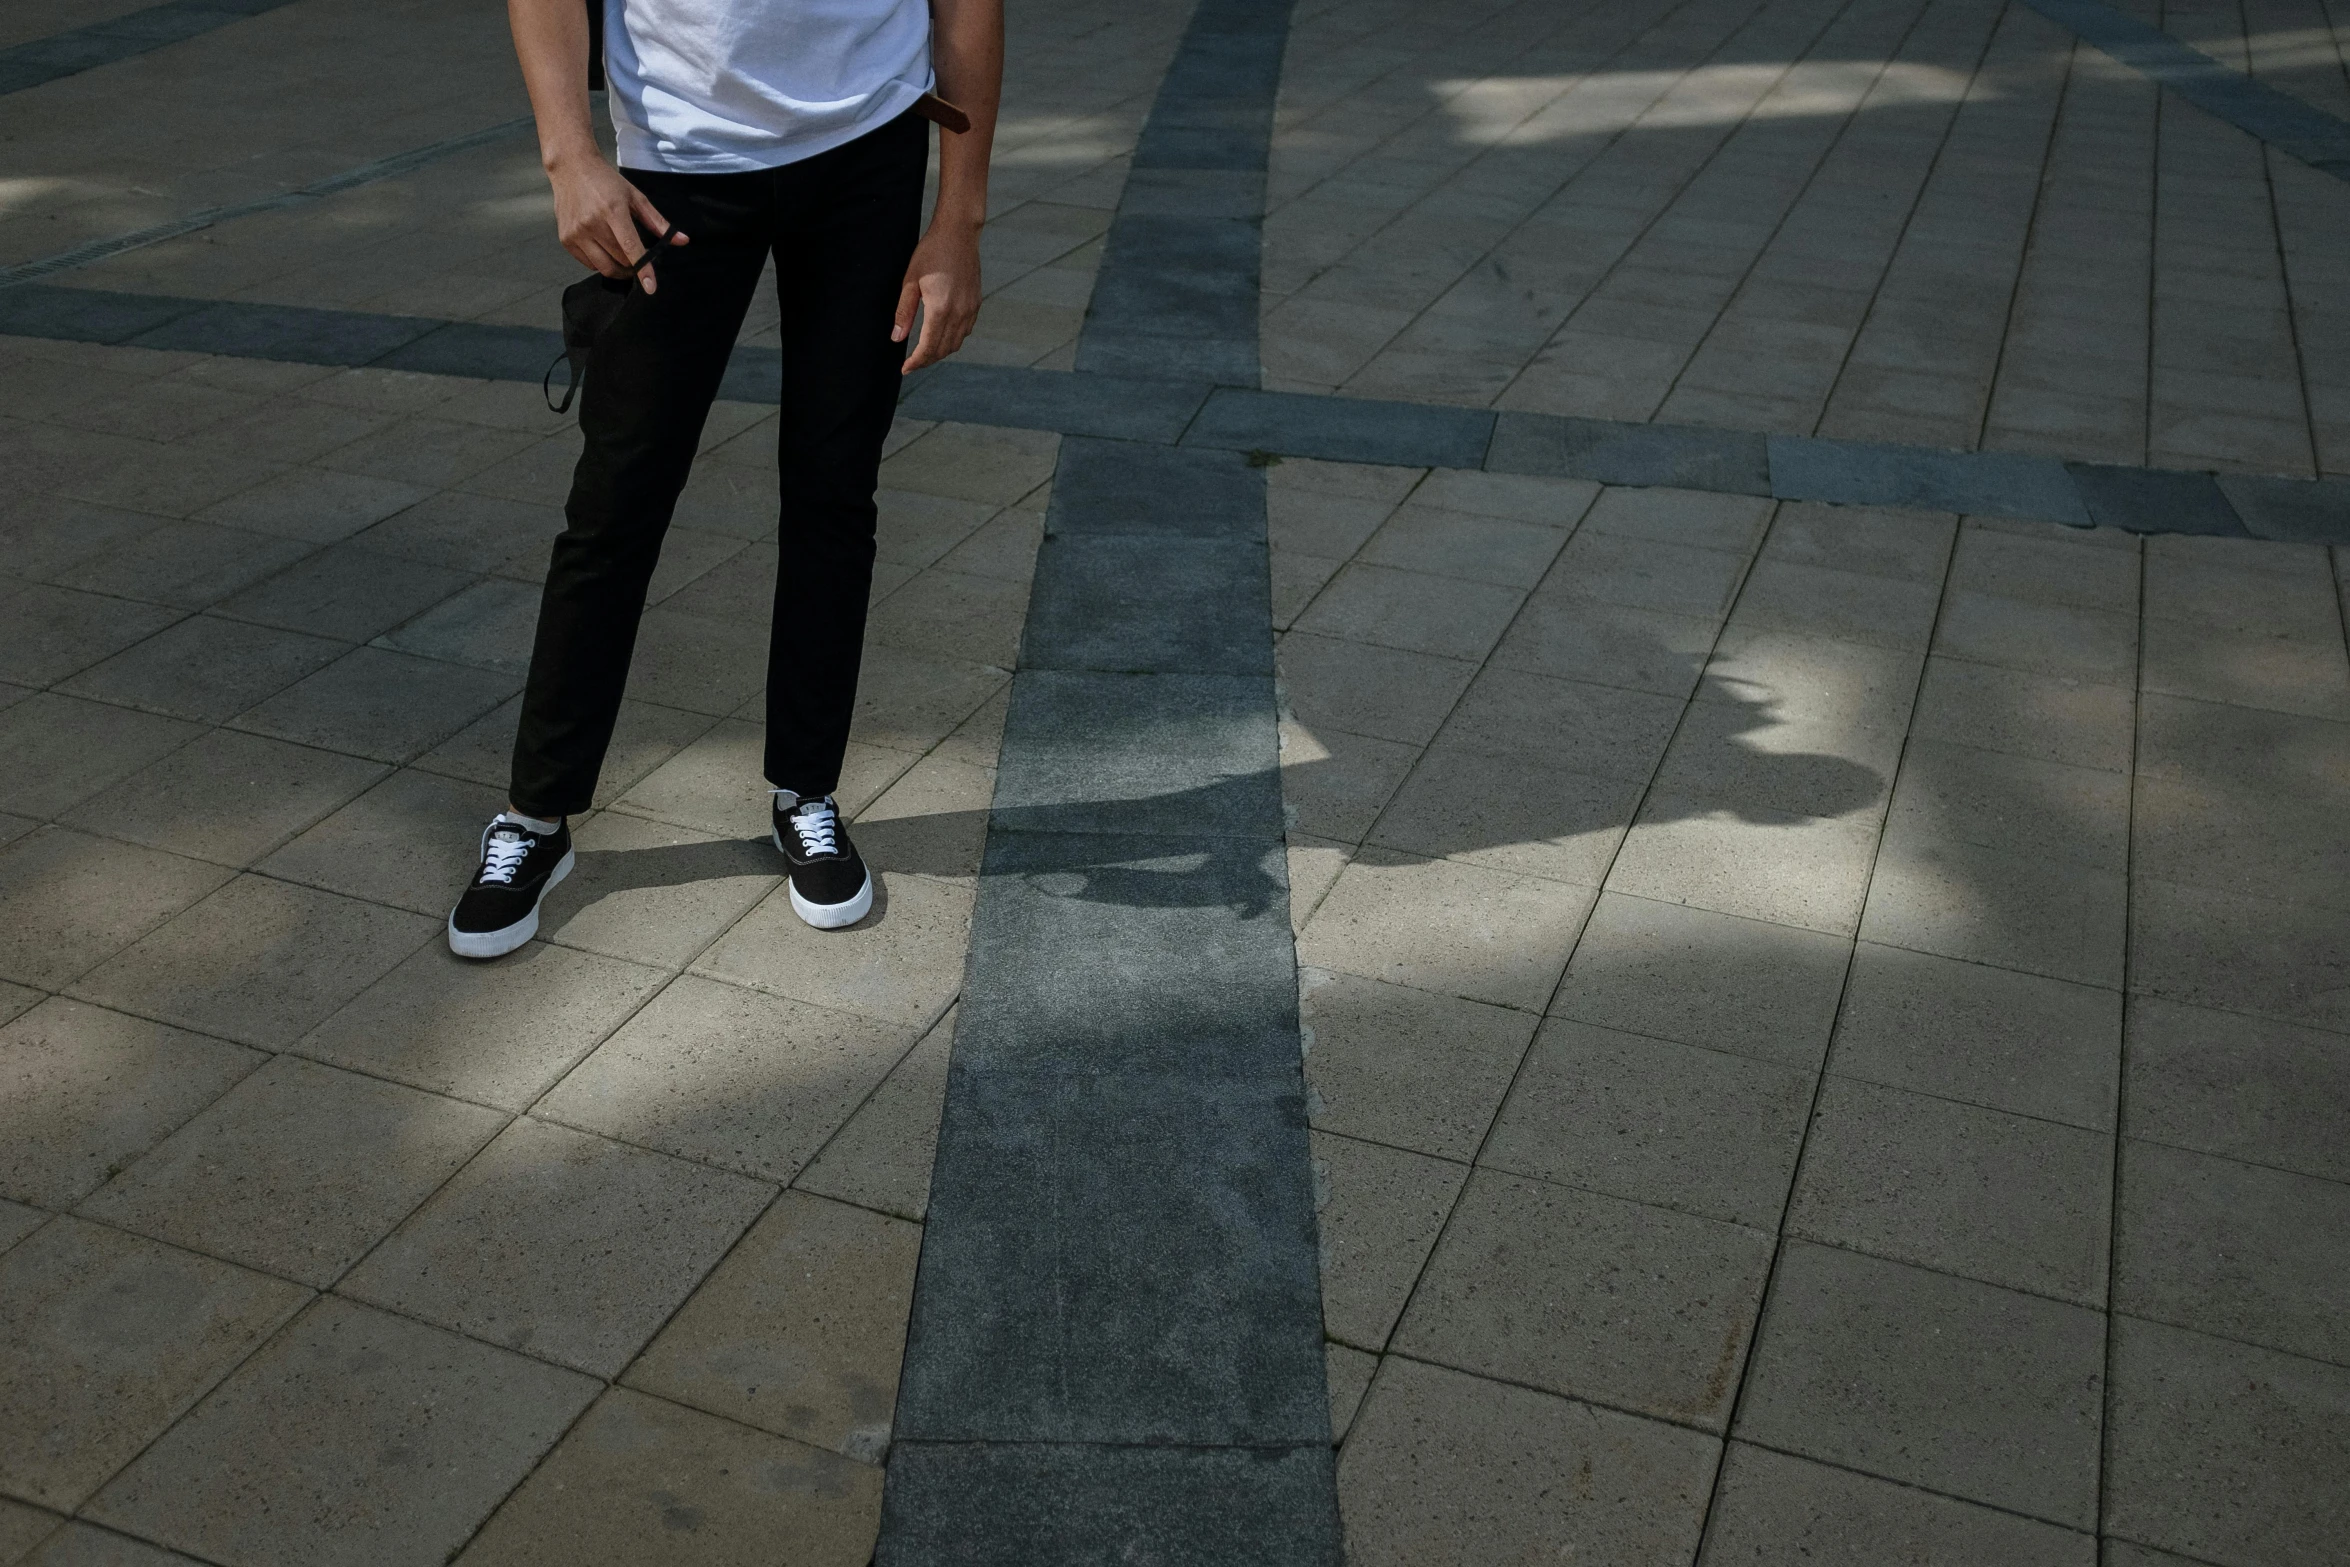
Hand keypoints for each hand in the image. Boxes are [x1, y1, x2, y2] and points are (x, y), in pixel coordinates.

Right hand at [548, 152, 686, 291]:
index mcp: (613, 211)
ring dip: (618, 268)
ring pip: (604, 267)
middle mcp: (592, 223)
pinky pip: (589, 264)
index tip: (651, 288)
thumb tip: (683, 241)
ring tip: (623, 257)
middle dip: (633, 265)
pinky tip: (604, 249)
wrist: (571, 167)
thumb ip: (658, 221)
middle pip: (619, 260)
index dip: (643, 269)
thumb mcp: (635, 196)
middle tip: (638, 258)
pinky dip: (600, 263)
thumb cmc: (606, 182)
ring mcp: (576, 232)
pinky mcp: (565, 239)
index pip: (631, 248)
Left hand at [893, 219, 980, 371]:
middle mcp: (959, 313)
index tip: (905, 368)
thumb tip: (897, 338)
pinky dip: (952, 340)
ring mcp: (970, 310)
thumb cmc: (931, 253)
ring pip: (956, 343)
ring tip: (925, 353)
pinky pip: (965, 331)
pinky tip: (941, 336)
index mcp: (940, 309)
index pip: (928, 347)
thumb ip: (904, 312)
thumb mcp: (910, 281)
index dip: (916, 361)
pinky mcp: (976, 304)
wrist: (958, 234)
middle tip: (912, 363)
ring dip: (940, 352)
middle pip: (943, 350)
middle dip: (927, 360)